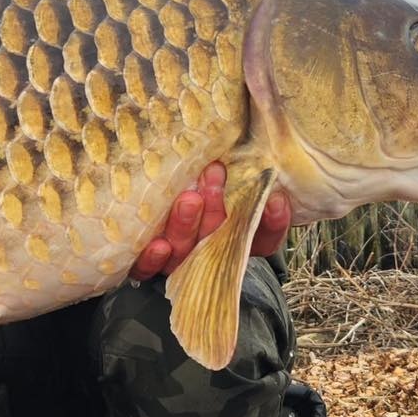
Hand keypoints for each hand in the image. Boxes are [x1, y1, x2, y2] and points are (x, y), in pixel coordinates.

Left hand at [128, 161, 291, 280]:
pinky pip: (149, 267)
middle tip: (216, 174)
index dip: (273, 223)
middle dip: (218, 209)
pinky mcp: (147, 264)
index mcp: (234, 235)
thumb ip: (235, 167)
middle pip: (219, 240)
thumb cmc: (189, 178)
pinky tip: (158, 245)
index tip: (276, 200)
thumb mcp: (218, 171)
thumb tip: (256, 148)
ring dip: (187, 225)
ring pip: (186, 249)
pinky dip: (154, 258)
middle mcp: (208, 251)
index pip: (263, 238)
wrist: (141, 198)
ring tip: (189, 199)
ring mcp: (178, 259)